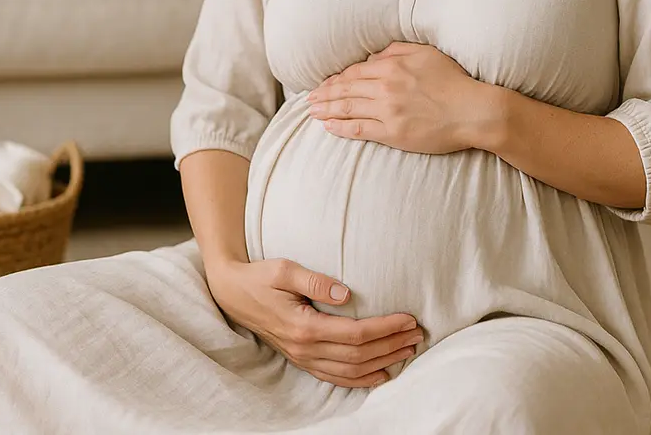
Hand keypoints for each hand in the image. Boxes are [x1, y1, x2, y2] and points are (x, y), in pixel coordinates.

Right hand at [204, 257, 422, 387]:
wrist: (232, 293)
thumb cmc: (260, 277)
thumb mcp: (284, 269)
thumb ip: (315, 280)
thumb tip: (346, 293)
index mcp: (303, 327)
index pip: (355, 334)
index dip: (385, 328)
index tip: (409, 319)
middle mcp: (304, 348)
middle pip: (358, 355)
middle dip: (392, 346)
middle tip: (418, 335)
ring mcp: (302, 358)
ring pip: (350, 371)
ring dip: (382, 363)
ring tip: (408, 351)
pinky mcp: (302, 359)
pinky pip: (335, 377)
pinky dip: (361, 379)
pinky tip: (381, 374)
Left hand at [307, 42, 491, 152]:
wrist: (473, 110)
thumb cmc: (453, 81)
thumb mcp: (425, 53)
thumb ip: (396, 51)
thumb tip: (373, 56)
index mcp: (392, 66)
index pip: (354, 71)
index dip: (336, 78)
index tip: (324, 83)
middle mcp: (385, 88)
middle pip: (346, 89)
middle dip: (324, 94)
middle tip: (309, 99)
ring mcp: (387, 112)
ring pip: (348, 109)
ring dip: (327, 110)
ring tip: (312, 112)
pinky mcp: (393, 133)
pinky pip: (359, 130)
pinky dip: (340, 128)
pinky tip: (328, 127)